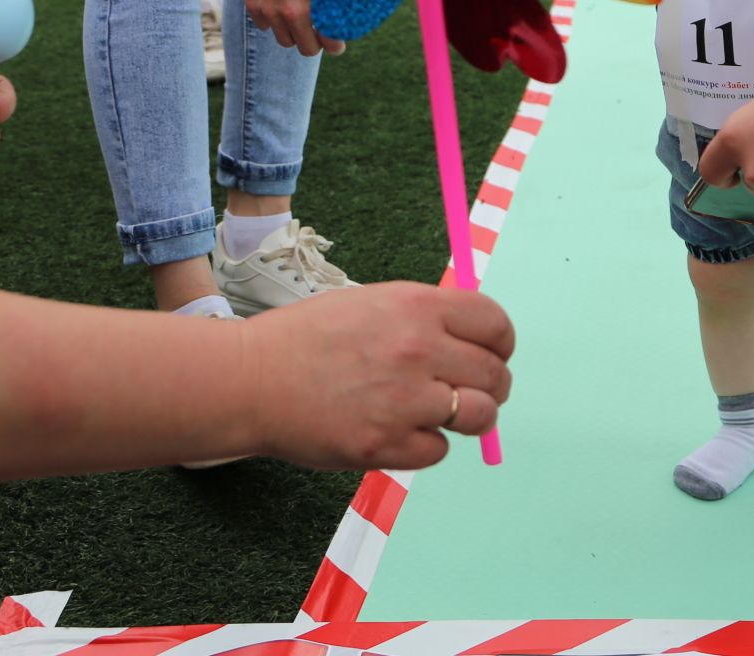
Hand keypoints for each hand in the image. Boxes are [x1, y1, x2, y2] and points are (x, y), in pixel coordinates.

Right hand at [237, 0, 345, 56]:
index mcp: (317, 4)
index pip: (331, 43)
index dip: (336, 44)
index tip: (337, 42)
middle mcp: (292, 13)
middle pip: (307, 49)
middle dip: (316, 42)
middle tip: (319, 33)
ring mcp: (270, 10)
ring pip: (285, 41)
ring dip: (294, 33)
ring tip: (300, 19)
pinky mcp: (254, 4)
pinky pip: (265, 26)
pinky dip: (273, 20)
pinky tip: (280, 5)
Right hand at [246, 282, 514, 469]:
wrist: (252, 379)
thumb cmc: (309, 338)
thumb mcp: (372, 303)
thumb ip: (426, 318)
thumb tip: (477, 343)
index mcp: (417, 306)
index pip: (495, 324)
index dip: (501, 343)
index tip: (495, 354)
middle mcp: (418, 349)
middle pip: (495, 374)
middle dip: (493, 385)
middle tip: (474, 392)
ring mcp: (404, 400)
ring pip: (479, 416)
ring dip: (469, 418)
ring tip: (441, 413)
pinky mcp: (386, 445)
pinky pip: (439, 450)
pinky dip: (426, 445)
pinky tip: (398, 430)